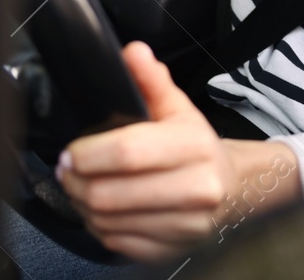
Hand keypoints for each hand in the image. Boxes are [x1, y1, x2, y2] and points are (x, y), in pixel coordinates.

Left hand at [56, 41, 301, 260]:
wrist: (234, 188)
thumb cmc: (198, 148)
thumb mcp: (179, 108)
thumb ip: (152, 79)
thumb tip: (133, 53)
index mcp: (194, 146)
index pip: (128, 152)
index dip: (89, 153)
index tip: (71, 151)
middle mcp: (196, 189)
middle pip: (111, 194)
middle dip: (77, 182)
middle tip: (68, 170)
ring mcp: (185, 225)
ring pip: (109, 223)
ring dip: (83, 206)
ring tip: (80, 188)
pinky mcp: (173, 251)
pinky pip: (118, 243)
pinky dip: (100, 228)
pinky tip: (100, 211)